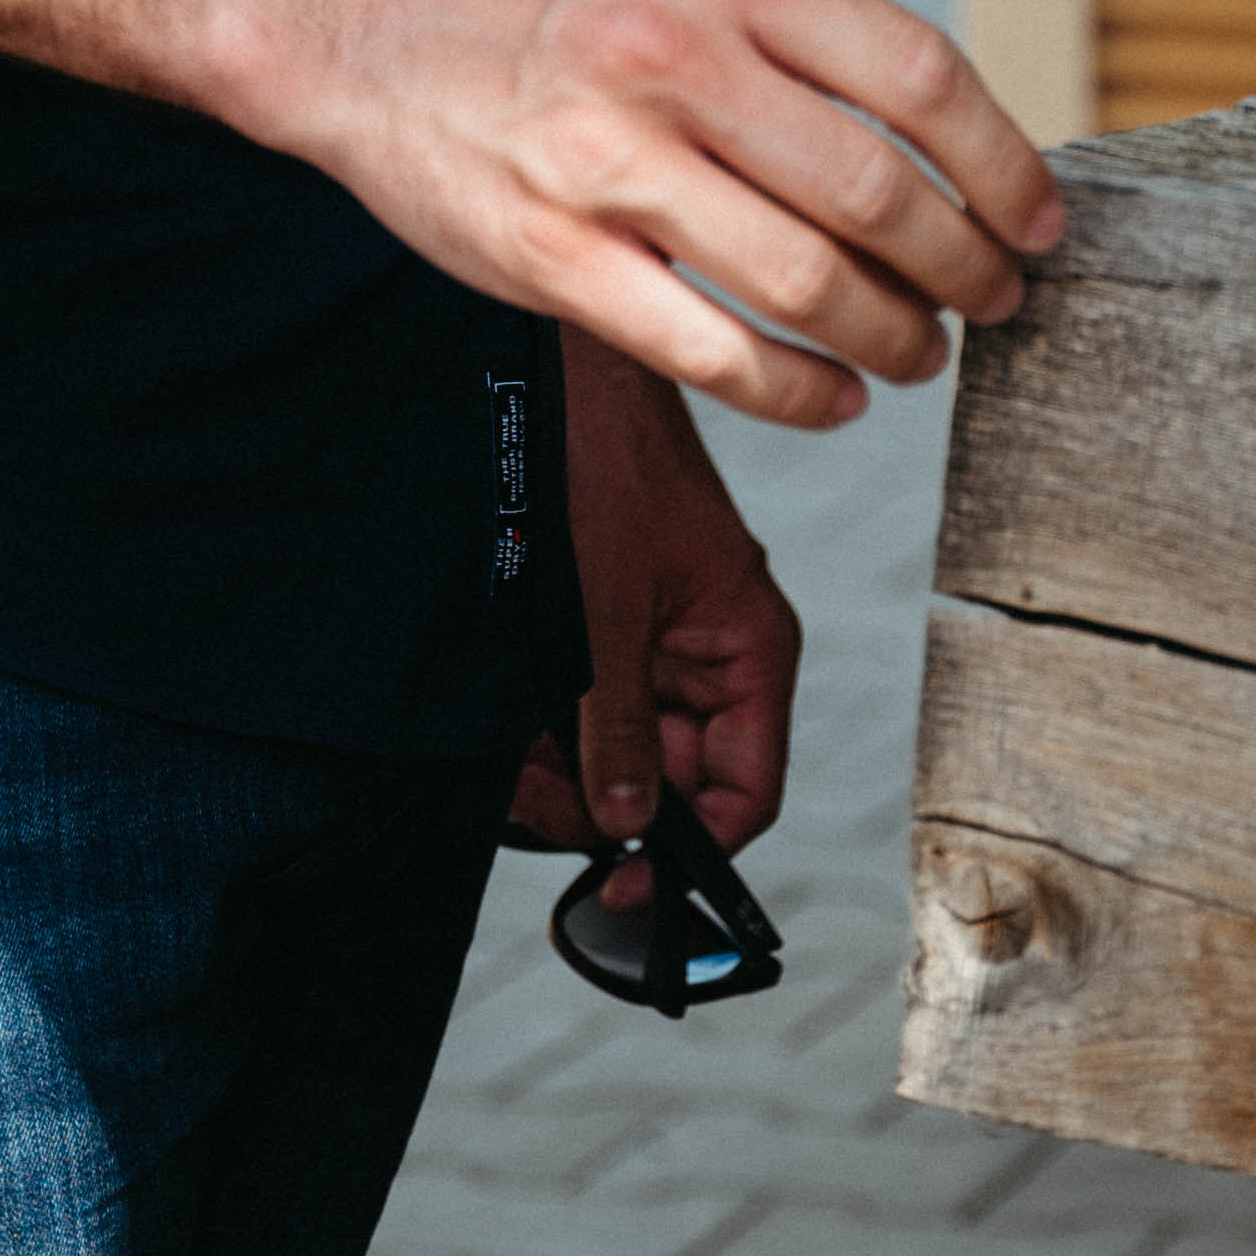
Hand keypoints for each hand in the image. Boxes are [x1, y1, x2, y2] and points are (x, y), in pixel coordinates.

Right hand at [259, 0, 1063, 429]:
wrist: (368, 23)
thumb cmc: (557, 5)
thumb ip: (805, 40)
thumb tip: (958, 154)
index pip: (920, 76)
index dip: (1006, 164)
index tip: (1040, 221)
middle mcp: (672, 52)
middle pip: (878, 192)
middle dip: (965, 267)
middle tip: (995, 300)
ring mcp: (606, 159)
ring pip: (805, 281)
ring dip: (894, 336)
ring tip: (921, 352)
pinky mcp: (550, 254)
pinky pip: (713, 351)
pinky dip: (801, 392)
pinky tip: (835, 396)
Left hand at [513, 324, 798, 859]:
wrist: (558, 370)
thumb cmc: (605, 456)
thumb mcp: (603, 609)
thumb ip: (617, 722)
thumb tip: (625, 824)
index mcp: (747, 644)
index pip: (746, 788)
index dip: (691, 850)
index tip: (625, 885)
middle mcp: (713, 651)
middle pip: (674, 779)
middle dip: (601, 805)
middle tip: (534, 804)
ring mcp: (661, 639)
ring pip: (623, 749)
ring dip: (566, 770)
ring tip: (510, 761)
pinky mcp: (611, 625)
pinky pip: (590, 704)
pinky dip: (550, 727)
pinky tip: (507, 729)